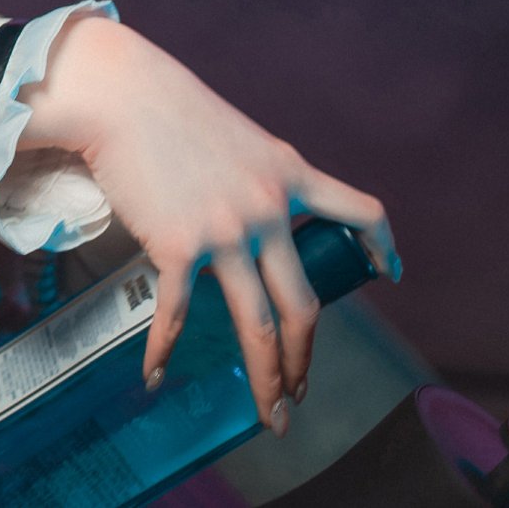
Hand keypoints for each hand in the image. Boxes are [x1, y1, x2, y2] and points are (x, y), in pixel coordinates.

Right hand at [28, 16, 398, 434]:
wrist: (120, 93)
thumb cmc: (166, 106)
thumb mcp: (236, 136)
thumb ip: (253, 177)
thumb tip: (249, 215)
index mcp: (287, 173)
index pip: (360, 212)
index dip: (380, 247)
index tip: (388, 272)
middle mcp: (267, 209)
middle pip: (306, 305)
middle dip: (306, 361)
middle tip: (300, 394)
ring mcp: (226, 232)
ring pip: (261, 327)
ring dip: (268, 380)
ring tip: (270, 415)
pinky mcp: (178, 245)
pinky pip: (176, 314)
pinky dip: (162, 352)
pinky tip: (154, 376)